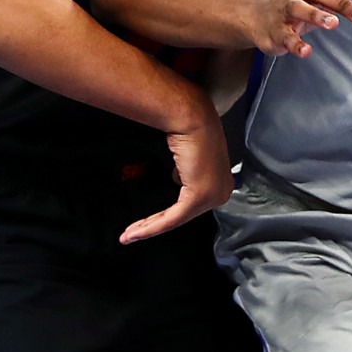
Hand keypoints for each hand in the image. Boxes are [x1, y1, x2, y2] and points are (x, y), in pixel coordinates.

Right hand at [121, 87, 232, 243]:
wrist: (193, 117)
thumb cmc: (191, 130)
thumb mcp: (190, 158)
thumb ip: (187, 173)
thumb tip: (179, 178)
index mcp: (221, 182)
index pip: (190, 206)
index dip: (166, 216)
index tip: (146, 224)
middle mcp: (221, 191)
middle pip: (182, 215)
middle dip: (154, 224)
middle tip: (131, 233)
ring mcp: (213, 195)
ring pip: (176, 219)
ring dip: (149, 227)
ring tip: (130, 234)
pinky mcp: (199, 197)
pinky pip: (171, 218)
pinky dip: (151, 226)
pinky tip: (135, 232)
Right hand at [249, 0, 351, 56]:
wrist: (258, 16)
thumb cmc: (303, 2)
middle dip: (341, 2)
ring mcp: (286, 11)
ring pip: (299, 8)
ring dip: (316, 15)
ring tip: (333, 25)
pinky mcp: (277, 31)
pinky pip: (284, 36)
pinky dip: (295, 44)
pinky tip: (306, 51)